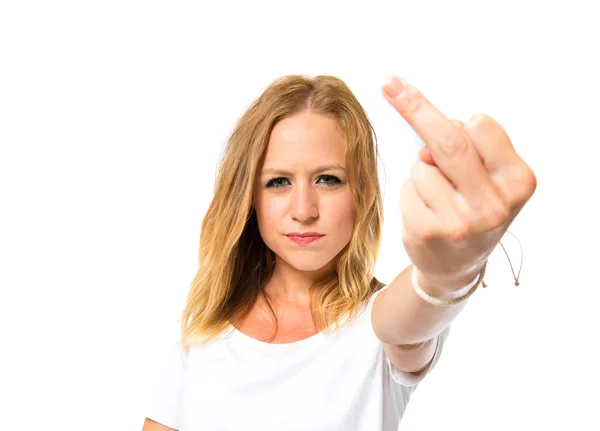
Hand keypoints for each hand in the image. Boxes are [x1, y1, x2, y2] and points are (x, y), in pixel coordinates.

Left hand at [382, 76, 536, 289]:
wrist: (458, 265)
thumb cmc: (475, 207)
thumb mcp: (490, 178)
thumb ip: (469, 151)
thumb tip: (424, 143)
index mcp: (518, 181)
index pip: (480, 127)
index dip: (454, 117)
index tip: (412, 91)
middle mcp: (493, 204)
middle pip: (448, 141)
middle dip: (415, 107)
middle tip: (389, 84)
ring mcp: (459, 222)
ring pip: (421, 166)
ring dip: (423, 172)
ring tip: (440, 198)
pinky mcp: (427, 232)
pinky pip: (407, 188)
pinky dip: (411, 193)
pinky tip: (426, 213)